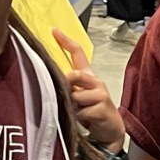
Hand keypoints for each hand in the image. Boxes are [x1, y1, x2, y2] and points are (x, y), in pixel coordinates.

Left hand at [56, 28, 125, 151]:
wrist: (110, 129)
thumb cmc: (91, 111)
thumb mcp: (78, 97)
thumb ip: (68, 87)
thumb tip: (48, 80)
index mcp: (88, 76)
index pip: (78, 53)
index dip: (66, 41)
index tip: (54, 30)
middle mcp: (96, 81)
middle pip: (75, 74)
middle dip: (66, 85)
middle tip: (65, 96)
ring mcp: (101, 94)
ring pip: (76, 96)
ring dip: (71, 107)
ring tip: (76, 113)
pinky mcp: (103, 108)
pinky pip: (82, 111)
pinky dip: (78, 118)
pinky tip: (84, 121)